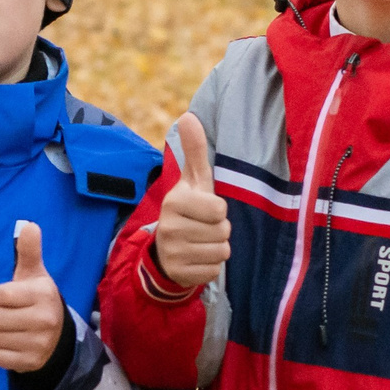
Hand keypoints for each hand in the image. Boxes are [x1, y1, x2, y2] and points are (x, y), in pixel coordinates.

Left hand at [0, 220, 66, 372]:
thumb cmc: (37, 298)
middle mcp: (45, 320)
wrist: (57, 336)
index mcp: (43, 294)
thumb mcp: (34, 274)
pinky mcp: (31, 363)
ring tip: (4, 327)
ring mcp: (39, 344)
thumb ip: (29, 251)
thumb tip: (29, 225)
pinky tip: (6, 342)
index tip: (2, 296)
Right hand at [152, 114, 231, 289]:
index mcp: (174, 201)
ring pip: (221, 252)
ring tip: (201, 242)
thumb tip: (189, 116)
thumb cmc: (189, 208)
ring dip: (217, 248)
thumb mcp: (193, 181)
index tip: (205, 209)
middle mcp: (169, 227)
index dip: (218, 210)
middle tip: (203, 227)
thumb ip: (194, 151)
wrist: (166, 249)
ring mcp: (172, 252)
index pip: (219, 209)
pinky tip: (197, 258)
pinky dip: (211, 265)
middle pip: (223, 231)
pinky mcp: (179, 273)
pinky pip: (214, 270)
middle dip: (219, 230)